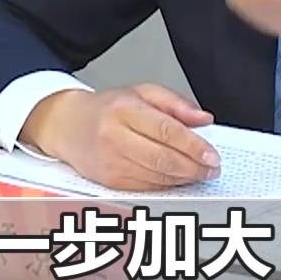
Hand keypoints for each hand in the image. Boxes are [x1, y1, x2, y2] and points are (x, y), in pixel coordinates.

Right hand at [18, 84, 219, 190]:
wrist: (67, 126)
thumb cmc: (106, 109)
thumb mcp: (141, 92)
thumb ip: (175, 103)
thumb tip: (203, 118)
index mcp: (124, 109)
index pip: (166, 130)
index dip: (193, 146)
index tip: (212, 155)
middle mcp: (114, 136)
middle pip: (163, 158)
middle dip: (194, 167)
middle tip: (212, 169)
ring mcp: (111, 161)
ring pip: (157, 177)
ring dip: (184, 178)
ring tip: (199, 172)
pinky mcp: (109, 181)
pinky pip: (147, 187)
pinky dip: (167, 185)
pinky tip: (178, 178)